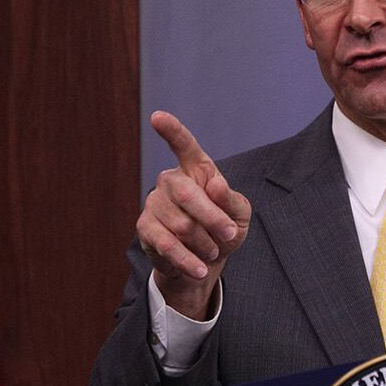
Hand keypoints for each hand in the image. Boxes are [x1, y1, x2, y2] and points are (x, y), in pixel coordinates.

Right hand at [137, 111, 250, 318]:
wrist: (205, 262)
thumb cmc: (224, 229)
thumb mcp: (240, 215)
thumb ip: (231, 199)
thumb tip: (214, 184)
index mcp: (196, 170)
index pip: (184, 146)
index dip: (172, 131)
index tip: (157, 117)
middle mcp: (170, 181)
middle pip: (186, 193)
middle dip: (212, 218)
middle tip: (229, 235)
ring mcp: (154, 203)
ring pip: (181, 223)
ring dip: (205, 242)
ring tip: (213, 250)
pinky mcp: (145, 229)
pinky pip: (166, 244)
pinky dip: (188, 259)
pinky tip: (199, 268)